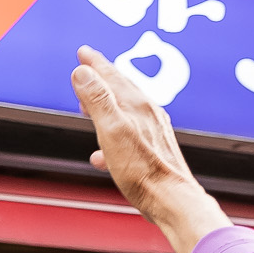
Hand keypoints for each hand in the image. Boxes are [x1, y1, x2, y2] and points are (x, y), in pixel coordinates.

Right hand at [71, 45, 229, 252]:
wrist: (171, 200)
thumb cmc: (142, 171)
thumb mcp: (112, 131)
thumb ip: (97, 100)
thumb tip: (82, 72)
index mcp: (136, 106)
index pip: (112, 76)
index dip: (95, 63)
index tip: (83, 52)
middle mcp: (148, 115)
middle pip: (122, 89)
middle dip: (103, 78)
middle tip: (88, 68)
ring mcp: (152, 132)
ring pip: (126, 111)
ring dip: (107, 105)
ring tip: (91, 106)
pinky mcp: (153, 152)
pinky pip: (128, 136)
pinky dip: (111, 136)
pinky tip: (101, 152)